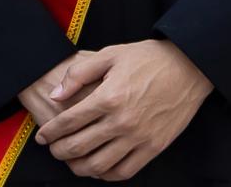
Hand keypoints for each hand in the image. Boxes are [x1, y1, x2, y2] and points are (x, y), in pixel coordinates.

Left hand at [31, 38, 213, 179]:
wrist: (188, 67)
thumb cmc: (148, 58)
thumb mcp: (110, 55)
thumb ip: (79, 74)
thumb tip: (56, 95)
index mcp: (109, 97)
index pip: (70, 121)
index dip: (51, 132)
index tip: (42, 137)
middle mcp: (121, 121)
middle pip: (79, 146)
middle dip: (59, 151)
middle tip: (52, 149)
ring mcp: (138, 138)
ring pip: (99, 165)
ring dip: (78, 167)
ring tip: (71, 162)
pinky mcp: (153, 148)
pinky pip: (123, 172)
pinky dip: (106, 175)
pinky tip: (98, 169)